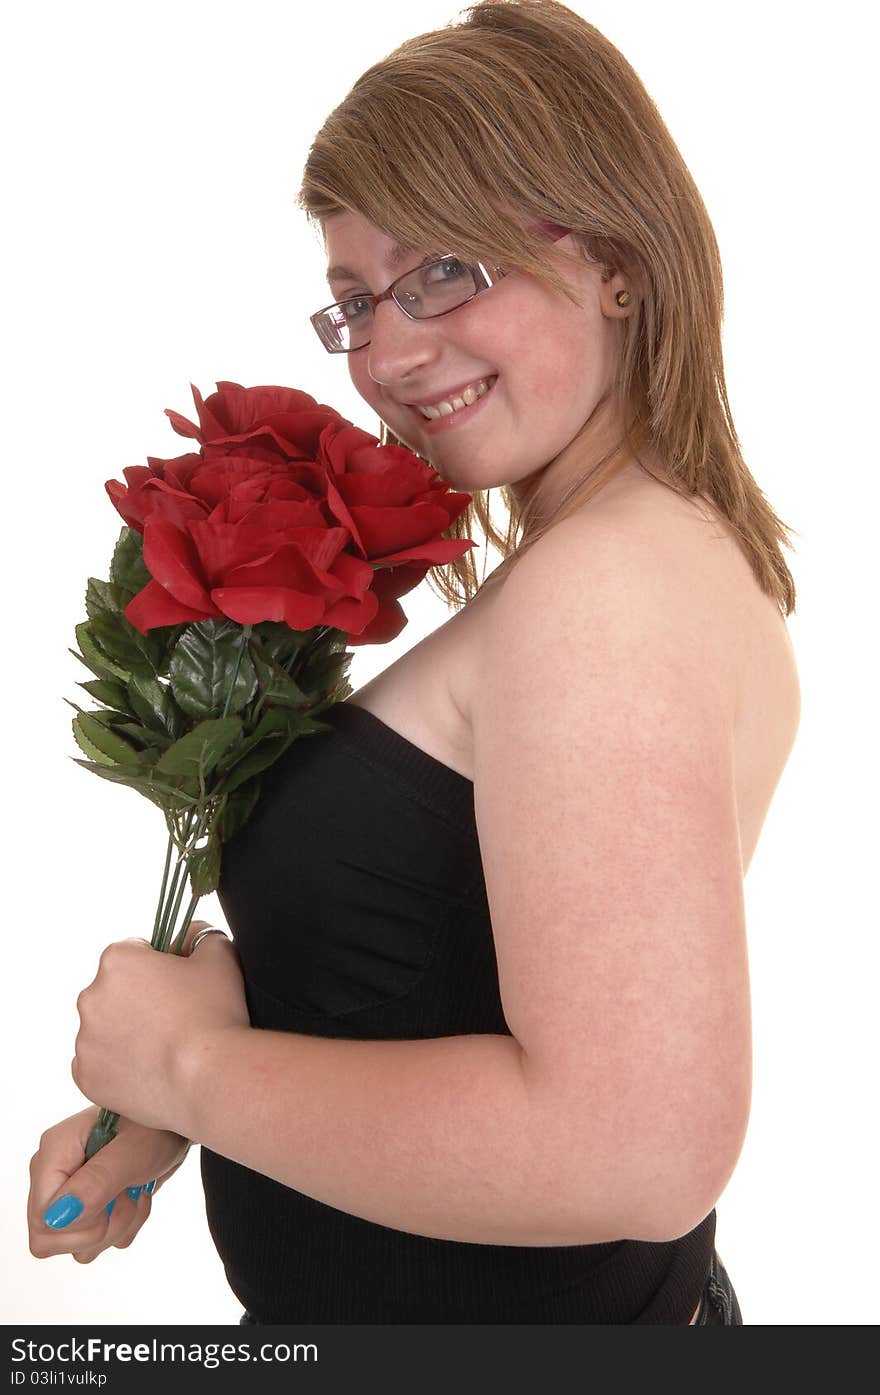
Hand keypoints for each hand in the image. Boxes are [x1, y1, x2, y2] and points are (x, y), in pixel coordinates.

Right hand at [28, 1106, 189, 1264]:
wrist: (174, 1123)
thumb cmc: (156, 1127)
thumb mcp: (133, 1152)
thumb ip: (97, 1182)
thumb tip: (57, 1217)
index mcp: (53, 1153)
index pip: (42, 1219)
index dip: (79, 1224)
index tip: (111, 1200)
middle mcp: (53, 1175)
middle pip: (53, 1238)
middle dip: (100, 1229)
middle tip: (128, 1196)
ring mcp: (69, 1193)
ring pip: (77, 1245)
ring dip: (116, 1227)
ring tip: (136, 1193)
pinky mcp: (86, 1207)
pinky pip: (94, 1242)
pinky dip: (123, 1227)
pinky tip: (137, 1197)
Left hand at [71, 920, 249, 1135]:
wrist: (208, 1078)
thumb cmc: (214, 1014)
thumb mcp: (219, 955)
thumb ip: (201, 935)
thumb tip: (189, 936)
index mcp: (117, 960)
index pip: (135, 952)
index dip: (161, 967)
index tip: (179, 987)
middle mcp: (90, 996)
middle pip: (116, 991)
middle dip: (140, 1000)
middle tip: (176, 1020)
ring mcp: (84, 1039)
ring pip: (106, 1029)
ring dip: (128, 1033)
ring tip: (166, 1049)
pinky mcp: (85, 1076)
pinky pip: (99, 1065)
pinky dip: (119, 1066)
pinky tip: (150, 1069)